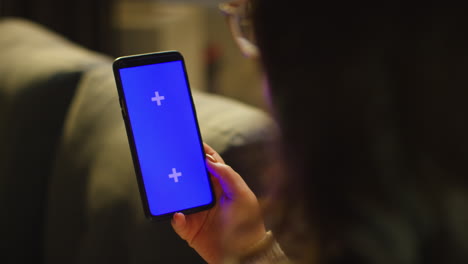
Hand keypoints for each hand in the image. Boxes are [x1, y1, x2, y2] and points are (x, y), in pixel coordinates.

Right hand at [171, 143, 265, 263]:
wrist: (243, 255)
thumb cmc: (248, 226)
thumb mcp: (243, 196)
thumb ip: (229, 176)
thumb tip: (211, 160)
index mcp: (222, 186)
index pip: (209, 164)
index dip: (200, 153)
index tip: (190, 143)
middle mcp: (208, 197)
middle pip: (191, 178)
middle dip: (181, 168)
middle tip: (172, 159)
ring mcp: (198, 212)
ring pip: (180, 197)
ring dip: (173, 192)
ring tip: (169, 185)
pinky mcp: (190, 229)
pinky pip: (177, 221)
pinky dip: (175, 218)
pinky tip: (178, 214)